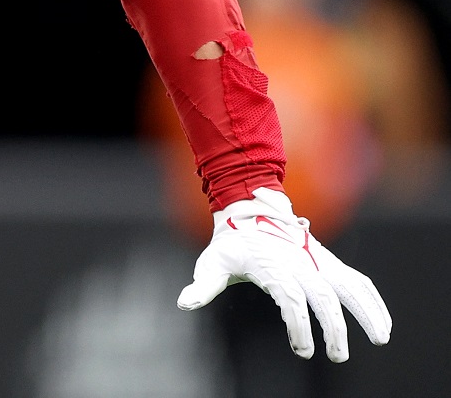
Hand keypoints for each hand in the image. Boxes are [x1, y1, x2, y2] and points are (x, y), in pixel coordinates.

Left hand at [177, 187, 391, 360]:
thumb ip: (203, 285)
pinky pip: (356, 280)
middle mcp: (299, 262)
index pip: (290, 298)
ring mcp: (317, 261)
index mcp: (273, 265)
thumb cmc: (230, 244)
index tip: (303, 350)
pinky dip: (372, 299)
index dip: (298, 325)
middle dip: (333, 327)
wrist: (248, 210)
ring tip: (382, 339)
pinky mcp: (328, 262)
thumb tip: (184, 302)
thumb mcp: (212, 262)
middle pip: (323, 295)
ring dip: (367, 311)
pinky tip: (382, 323)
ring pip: (349, 285)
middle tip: (335, 356)